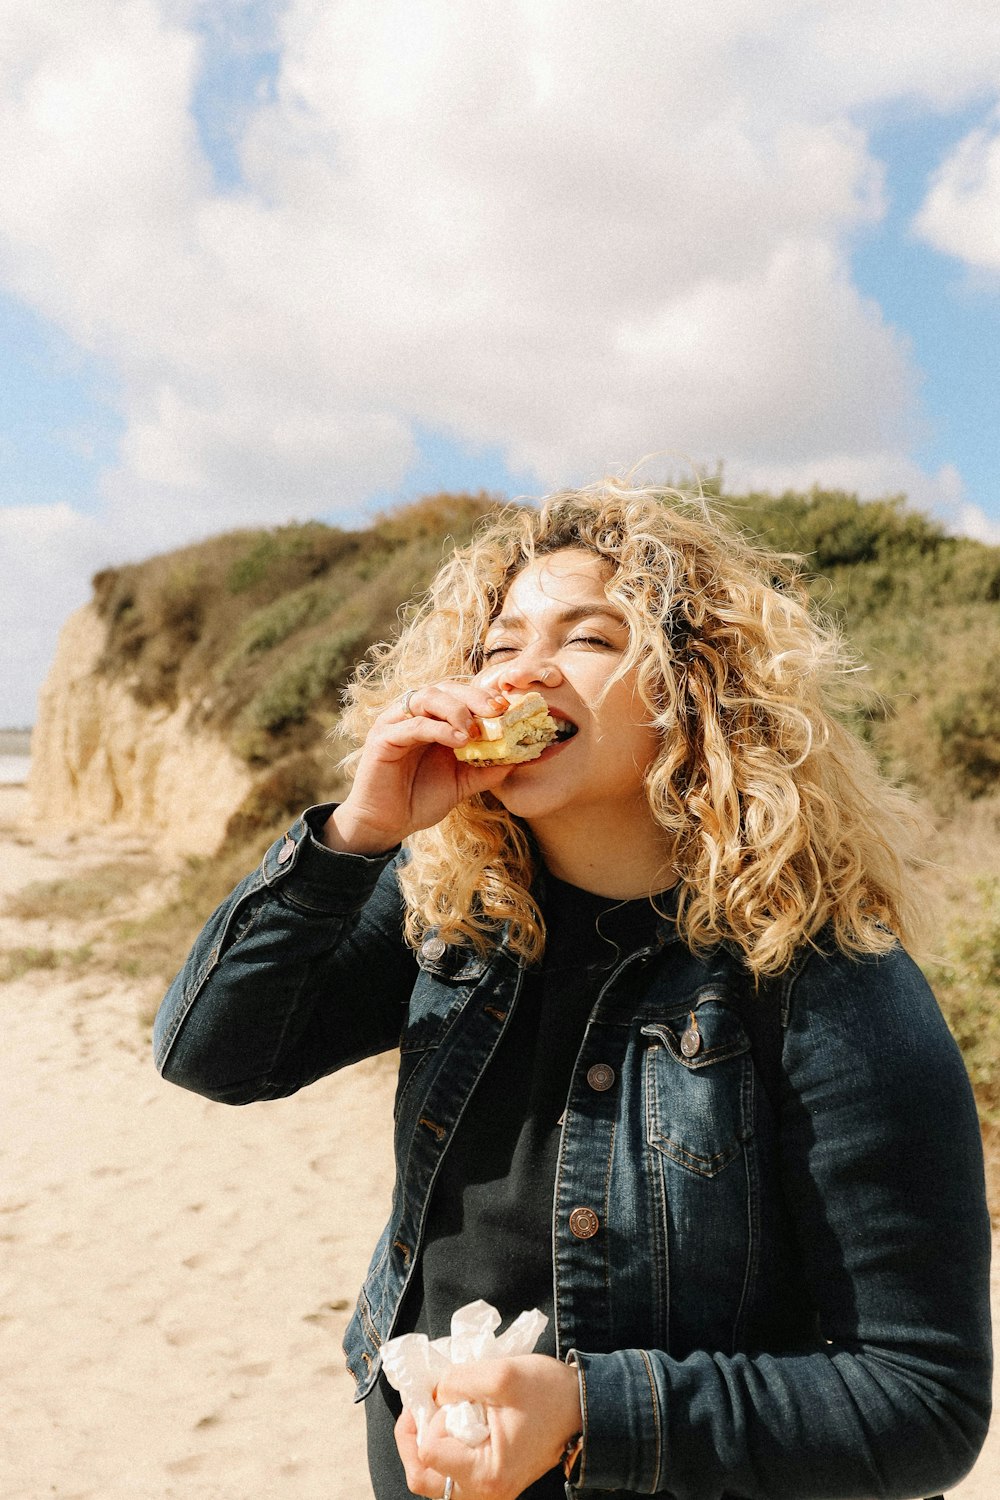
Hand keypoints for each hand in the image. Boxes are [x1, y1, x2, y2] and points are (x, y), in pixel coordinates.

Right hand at [324, 680, 513, 853]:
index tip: (509, 708)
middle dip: (474, 696)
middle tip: (498, 710)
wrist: (387, 824)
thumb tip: (521, 757)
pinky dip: (438, 728)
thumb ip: (488, 768)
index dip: (484, 696)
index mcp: (432, 719)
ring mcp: (395, 723)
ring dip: (456, 708)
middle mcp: (413, 714)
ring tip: (474, 729)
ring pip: (427, 697)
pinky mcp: (383, 738)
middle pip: (445, 688)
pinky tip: (459, 741)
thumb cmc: (421, 798)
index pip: (460, 694)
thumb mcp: (463, 782)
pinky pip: (413, 725)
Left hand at [394, 1354, 582, 1499]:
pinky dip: (443, 1451)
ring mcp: (489, 1492)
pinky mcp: (492, 1483)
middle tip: (419, 1407)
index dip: (426, 1420)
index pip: (429, 1453)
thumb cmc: (548, 1392)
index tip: (434, 1393)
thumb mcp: (502, 1374)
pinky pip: (451, 1477)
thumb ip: (458, 1381)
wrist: (582, 1408)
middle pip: (423, 1479)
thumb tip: (433, 1392)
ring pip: (434, 1481)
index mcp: (487, 1472)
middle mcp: (486, 1493)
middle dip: (412, 1439)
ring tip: (435, 1414)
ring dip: (426, 1445)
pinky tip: (451, 1424)